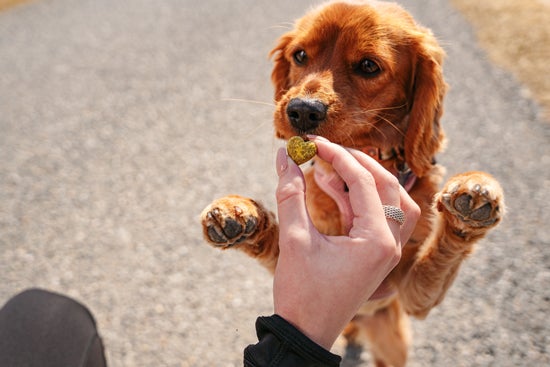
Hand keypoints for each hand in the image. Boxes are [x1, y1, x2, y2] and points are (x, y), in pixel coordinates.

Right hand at [273, 136, 419, 349]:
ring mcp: (386, 251)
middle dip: (357, 163)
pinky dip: (355, 199)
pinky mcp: (375, 255)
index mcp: (378, 241)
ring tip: (330, 166)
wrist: (305, 333)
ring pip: (389, 200)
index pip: (365, 182)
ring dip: (363, 180)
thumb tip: (284, 157)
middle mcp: (390, 245)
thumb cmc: (301, 293)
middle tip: (327, 149)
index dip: (338, 156)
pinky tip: (328, 186)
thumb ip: (290, 193)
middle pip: (388, 186)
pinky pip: (374, 217)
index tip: (313, 142)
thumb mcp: (294, 239)